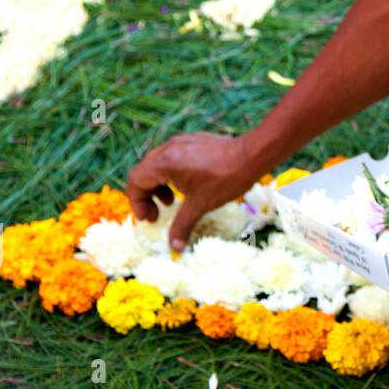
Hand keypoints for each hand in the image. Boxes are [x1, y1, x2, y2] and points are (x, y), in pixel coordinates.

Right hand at [125, 132, 261, 250]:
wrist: (252, 155)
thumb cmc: (226, 179)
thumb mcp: (201, 205)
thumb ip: (182, 225)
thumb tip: (174, 247)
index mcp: (165, 162)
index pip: (136, 181)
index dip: (137, 203)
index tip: (150, 219)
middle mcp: (168, 148)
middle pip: (144, 172)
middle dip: (147, 195)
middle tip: (159, 214)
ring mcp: (181, 142)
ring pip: (158, 164)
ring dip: (160, 185)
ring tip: (173, 201)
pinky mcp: (193, 140)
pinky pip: (173, 157)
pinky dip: (172, 173)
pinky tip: (189, 186)